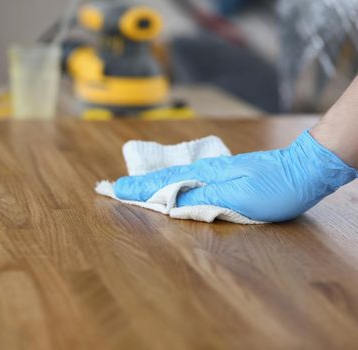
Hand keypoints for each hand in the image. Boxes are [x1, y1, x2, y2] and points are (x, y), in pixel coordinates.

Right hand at [114, 131, 357, 221]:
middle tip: (112, 187)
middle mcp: (204, 172)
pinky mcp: (223, 177)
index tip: (113, 190)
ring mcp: (213, 173)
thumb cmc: (275, 186)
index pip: (162, 184)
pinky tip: (167, 186)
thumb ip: (203, 198)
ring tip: (132, 187)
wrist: (304, 169)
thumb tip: (169, 203)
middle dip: (137, 185)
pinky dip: (169, 184)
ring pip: (173, 178)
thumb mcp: (239, 196)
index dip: (137, 190)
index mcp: (203, 177)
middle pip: (162, 178)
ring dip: (150, 184)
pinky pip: (186, 180)